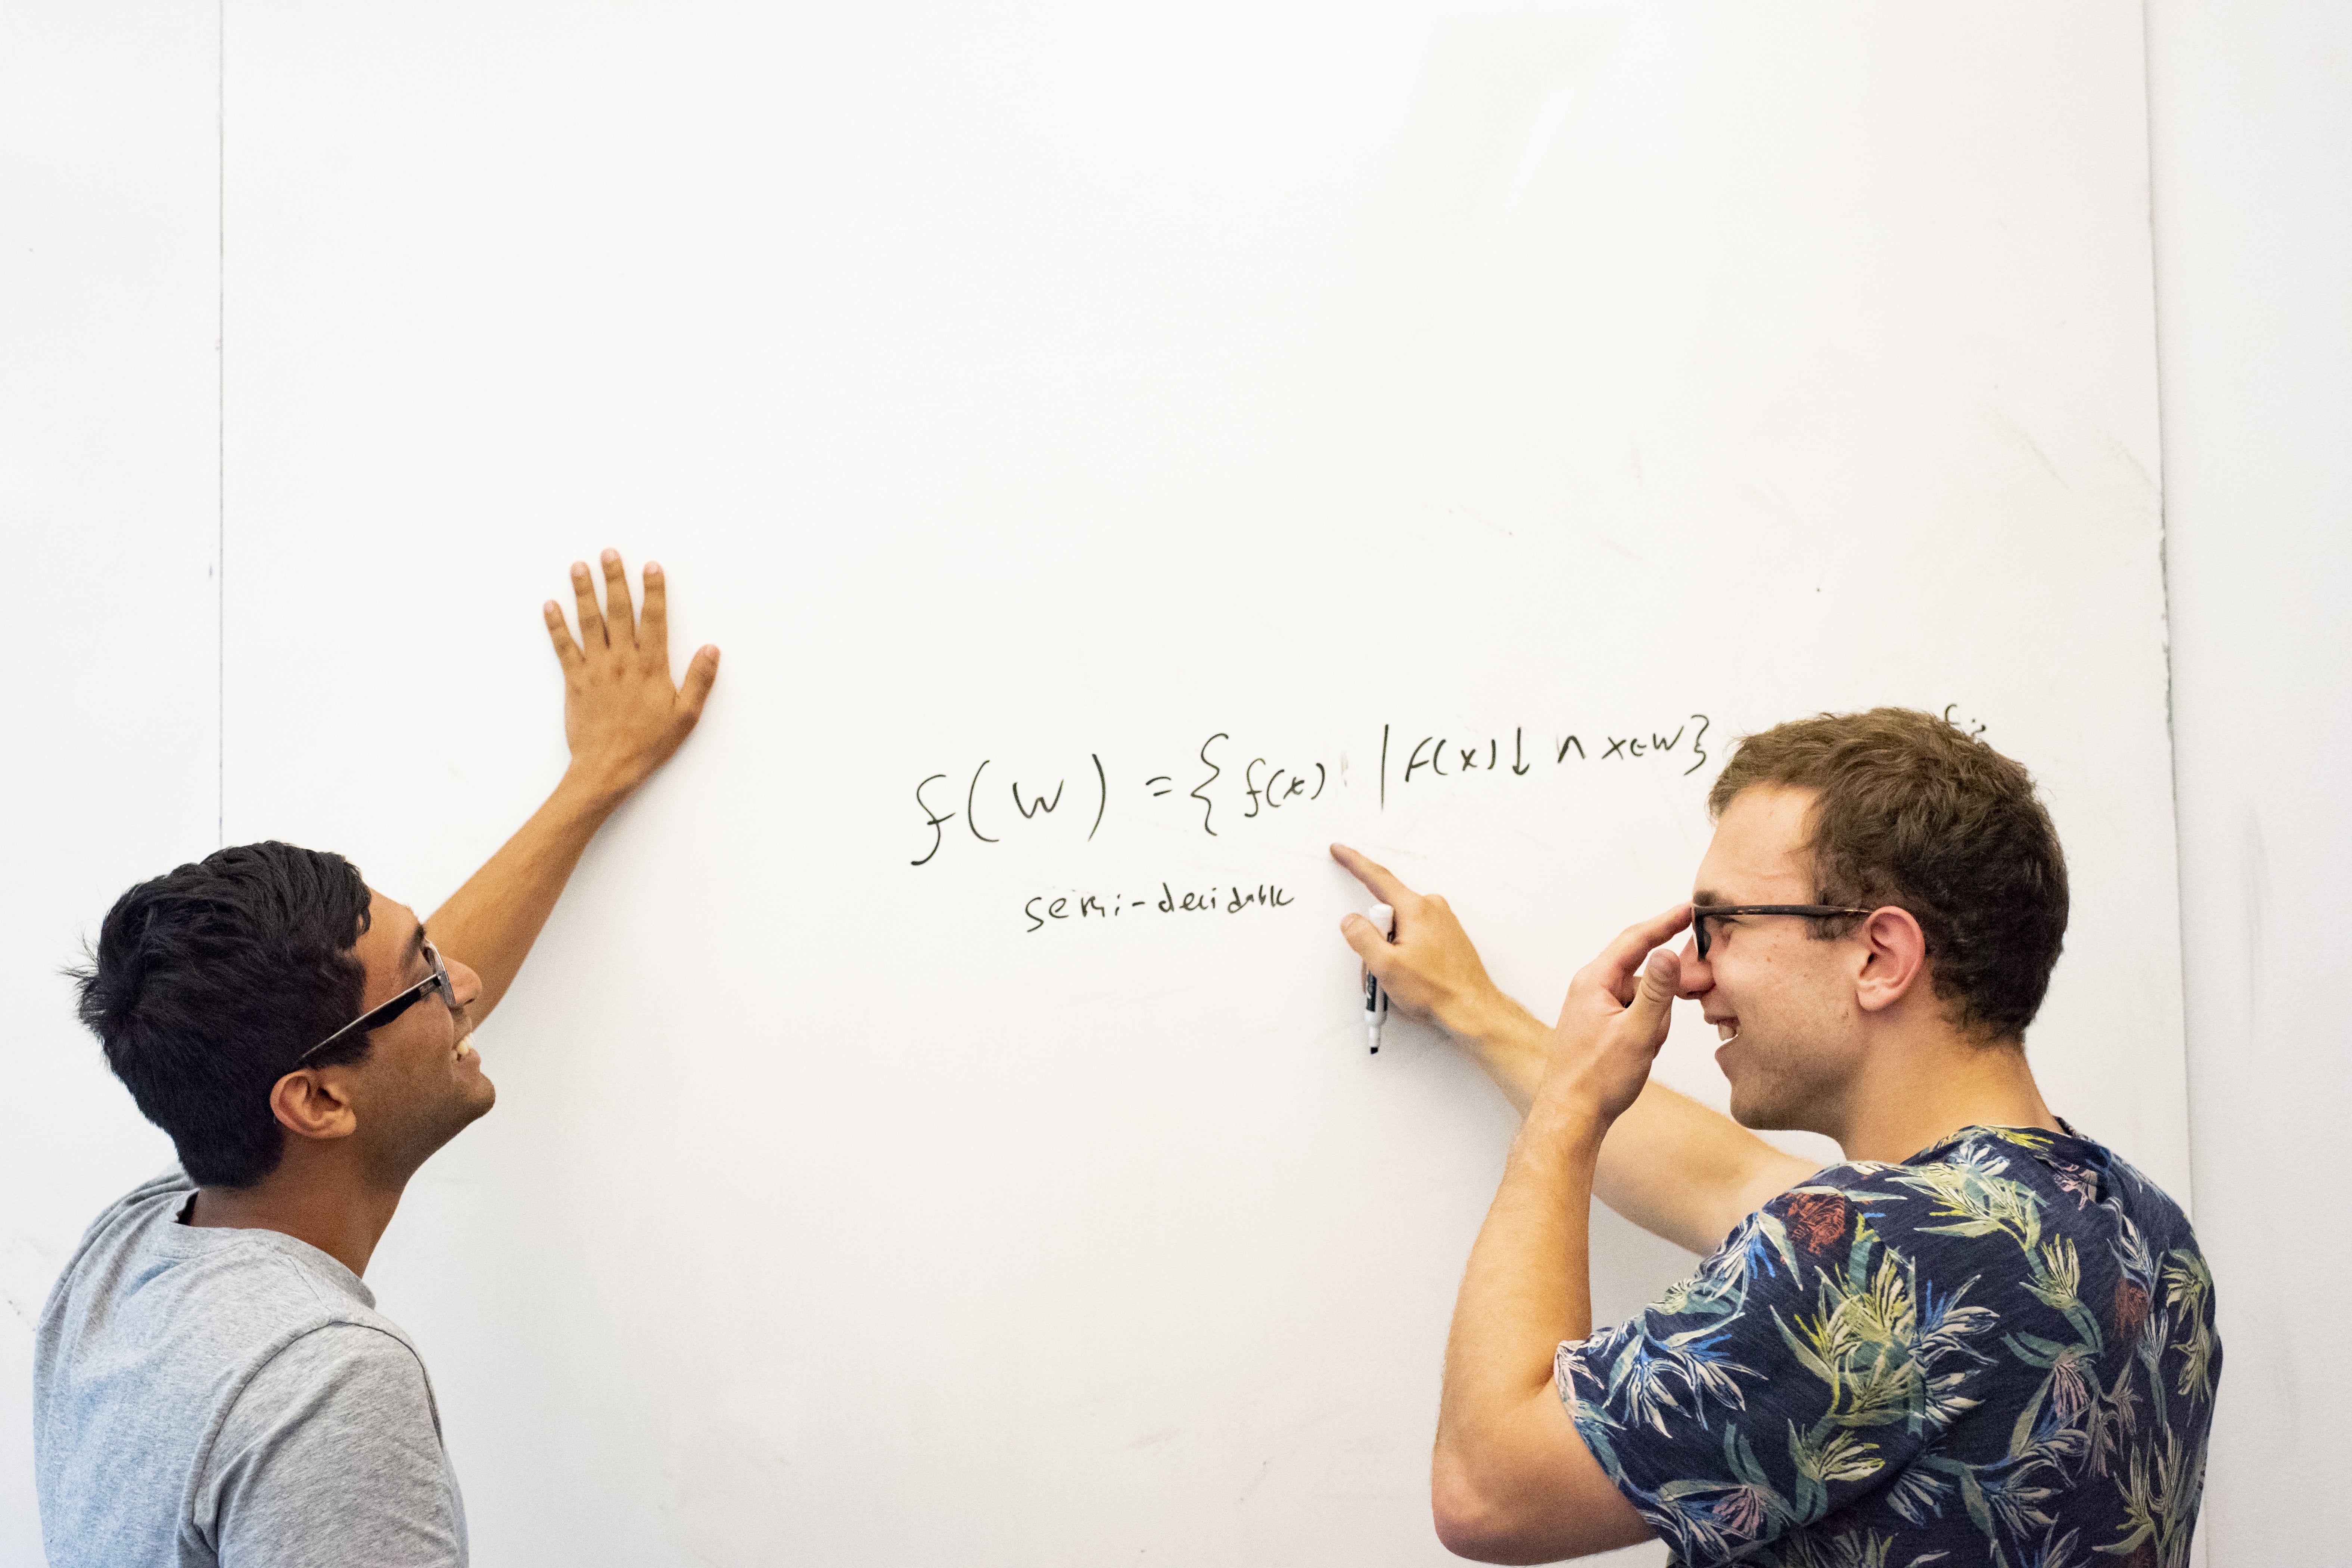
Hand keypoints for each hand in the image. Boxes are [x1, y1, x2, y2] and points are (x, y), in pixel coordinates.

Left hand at [544, 550, 720, 801]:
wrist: (608, 768)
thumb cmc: (650, 744)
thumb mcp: (686, 716)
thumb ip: (700, 681)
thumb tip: (711, 649)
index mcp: (652, 667)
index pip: (654, 619)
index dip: (654, 591)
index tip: (651, 566)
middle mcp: (622, 661)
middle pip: (618, 611)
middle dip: (615, 579)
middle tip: (609, 553)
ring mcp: (596, 668)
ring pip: (589, 622)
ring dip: (584, 592)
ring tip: (579, 566)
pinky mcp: (575, 681)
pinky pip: (563, 646)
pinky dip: (555, 625)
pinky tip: (550, 604)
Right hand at [1330, 844, 1512, 1040]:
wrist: (1473, 1011)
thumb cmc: (1437, 991)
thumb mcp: (1385, 966)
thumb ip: (1361, 937)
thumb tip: (1351, 921)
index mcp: (1416, 909)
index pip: (1377, 878)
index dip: (1353, 862)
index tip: (1339, 850)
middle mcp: (1432, 909)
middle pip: (1386, 913)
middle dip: (1377, 939)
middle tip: (1386, 966)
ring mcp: (1441, 923)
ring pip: (1399, 930)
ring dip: (1391, 952)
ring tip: (1402, 979)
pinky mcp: (1446, 937)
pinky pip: (1414, 938)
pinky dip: (1406, 955)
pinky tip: (1414, 978)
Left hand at [1538, 904, 1691, 1124]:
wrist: (1571, 1114)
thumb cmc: (1598, 1078)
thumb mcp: (1637, 1033)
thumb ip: (1656, 992)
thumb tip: (1667, 952)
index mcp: (1594, 981)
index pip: (1634, 940)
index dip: (1664, 923)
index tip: (1689, 908)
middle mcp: (1591, 987)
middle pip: (1642, 971)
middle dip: (1665, 991)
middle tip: (1686, 999)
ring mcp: (1595, 1006)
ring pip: (1642, 997)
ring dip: (1655, 1020)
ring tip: (1645, 1048)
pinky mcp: (1600, 1023)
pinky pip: (1634, 1014)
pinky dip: (1646, 1030)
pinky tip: (1641, 1053)